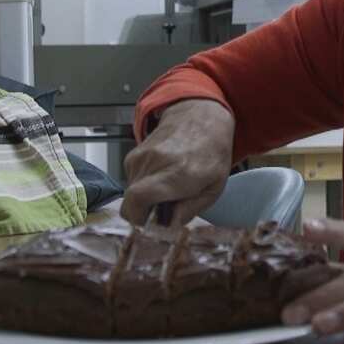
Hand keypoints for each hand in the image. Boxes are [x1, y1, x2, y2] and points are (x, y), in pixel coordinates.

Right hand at [121, 99, 233, 225]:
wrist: (200, 118)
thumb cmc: (211, 153)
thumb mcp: (213, 188)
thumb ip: (189, 210)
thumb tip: (167, 225)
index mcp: (178, 174)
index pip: (138, 198)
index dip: (138, 218)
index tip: (151, 223)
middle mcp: (155, 163)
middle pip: (131, 201)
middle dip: (144, 212)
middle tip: (165, 207)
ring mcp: (141, 156)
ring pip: (130, 192)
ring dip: (145, 198)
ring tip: (167, 187)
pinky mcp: (133, 154)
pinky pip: (131, 180)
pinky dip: (143, 184)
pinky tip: (161, 175)